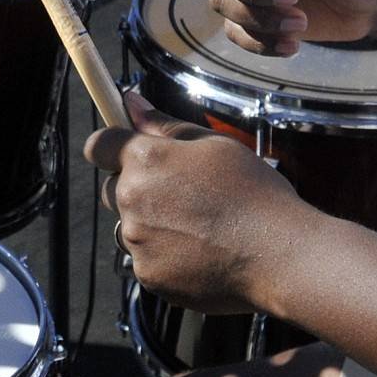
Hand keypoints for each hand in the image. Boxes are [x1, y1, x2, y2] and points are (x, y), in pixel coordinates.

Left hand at [87, 98, 307, 311]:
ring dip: (151, 224)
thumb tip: (129, 102)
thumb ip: (164, 125)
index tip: (124, 150)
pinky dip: (165, 256)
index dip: (111, 146)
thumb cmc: (254, 195)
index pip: (98, 145)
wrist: (279, 255)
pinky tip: (201, 252)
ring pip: (130, 227)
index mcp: (145, 160)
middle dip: (137, 188)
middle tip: (184, 194)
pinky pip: (146, 259)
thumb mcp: (215, 145)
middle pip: (113, 189)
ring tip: (200, 227)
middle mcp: (132, 200)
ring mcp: (137, 241)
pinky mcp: (148, 275)